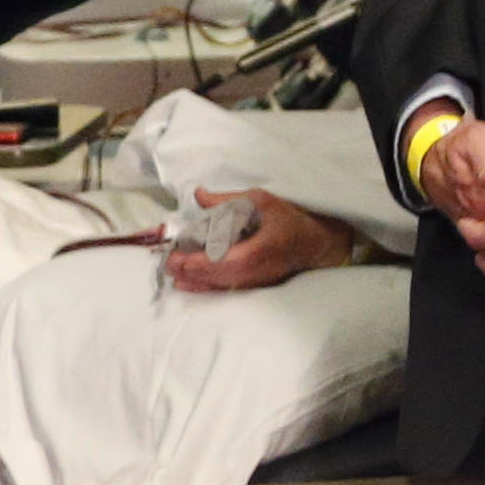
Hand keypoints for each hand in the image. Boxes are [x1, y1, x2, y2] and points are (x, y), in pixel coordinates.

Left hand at [161, 193, 351, 296]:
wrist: (316, 243)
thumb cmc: (288, 218)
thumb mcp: (260, 200)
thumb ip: (228, 200)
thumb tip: (199, 195)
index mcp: (263, 247)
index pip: (229, 259)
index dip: (203, 261)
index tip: (180, 258)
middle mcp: (260, 269)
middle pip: (221, 275)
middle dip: (193, 271)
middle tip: (168, 264)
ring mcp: (259, 281)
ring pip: (223, 285)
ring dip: (196, 281)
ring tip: (173, 274)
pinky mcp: (257, 285)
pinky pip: (228, 289)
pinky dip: (206, 287)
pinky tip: (187, 285)